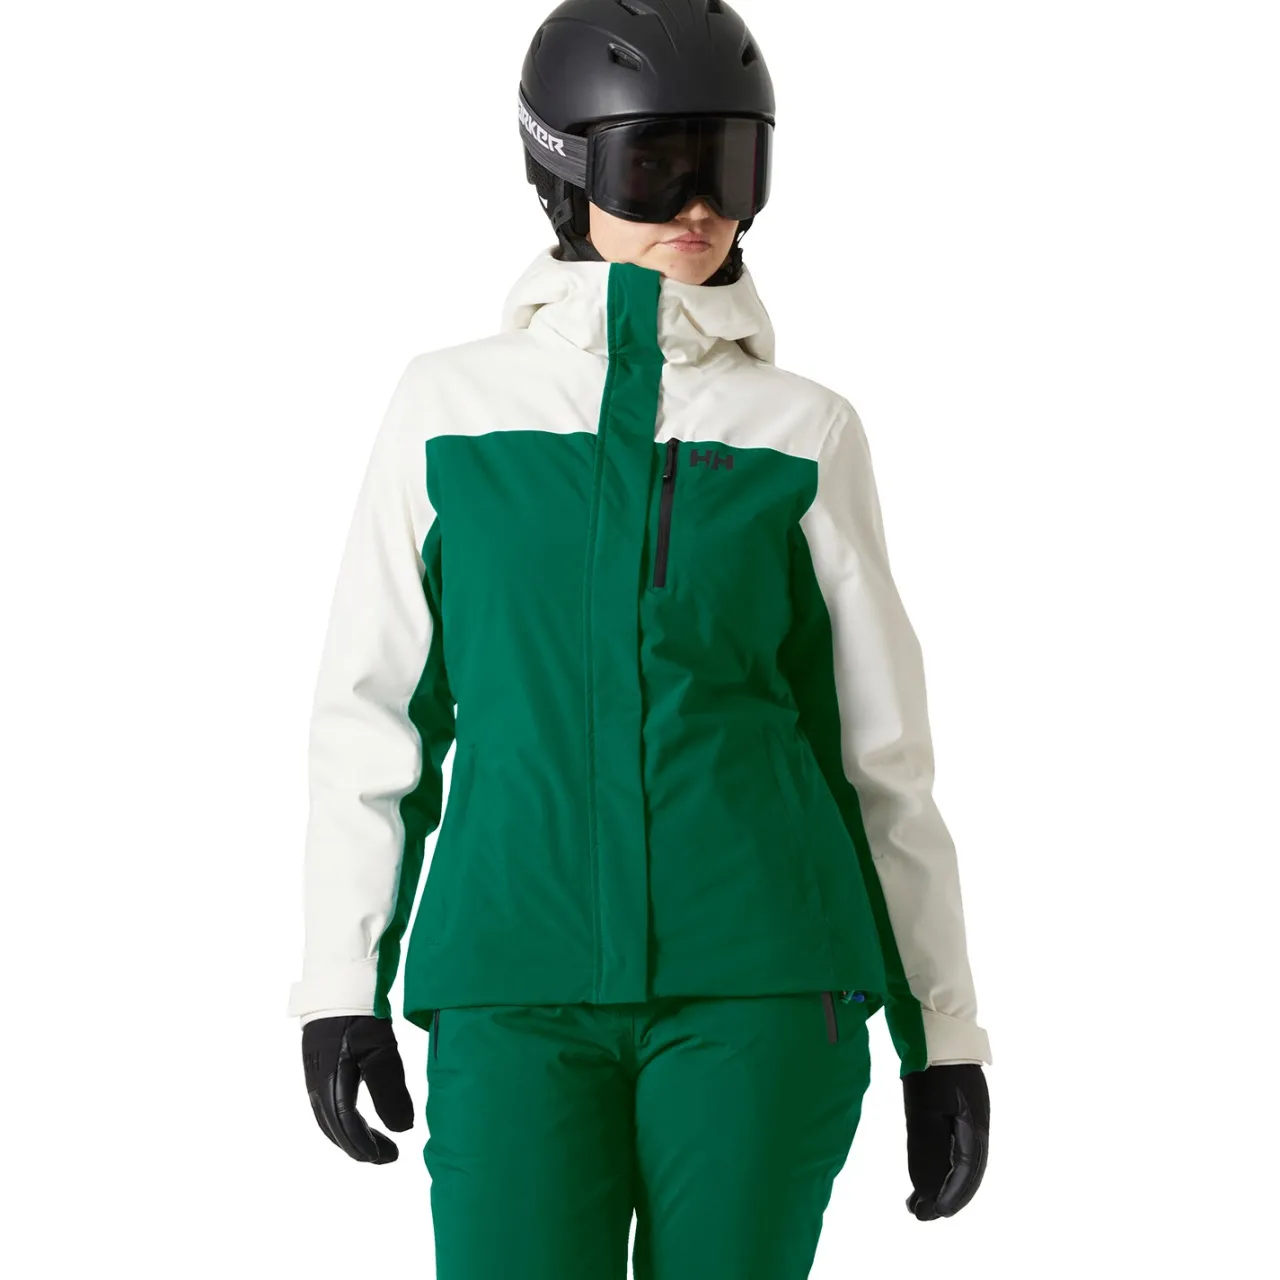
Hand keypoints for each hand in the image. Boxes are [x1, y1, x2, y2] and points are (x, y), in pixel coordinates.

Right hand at [301, 1014, 414, 1162]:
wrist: (338, 981)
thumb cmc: (359, 1014)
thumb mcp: (381, 1050)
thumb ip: (390, 1091)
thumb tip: (404, 1129)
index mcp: (329, 1083)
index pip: (346, 1127)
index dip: (367, 1146)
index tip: (391, 1156)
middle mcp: (316, 1083)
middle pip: (333, 1127)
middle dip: (359, 1146)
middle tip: (388, 1156)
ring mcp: (314, 1072)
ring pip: (328, 1117)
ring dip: (350, 1135)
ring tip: (376, 1143)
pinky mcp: (318, 1063)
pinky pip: (326, 1103)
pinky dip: (342, 1119)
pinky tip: (358, 1117)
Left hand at [902, 1063, 988, 1218]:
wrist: (937, 1031)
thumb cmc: (930, 1069)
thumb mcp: (924, 1109)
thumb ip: (926, 1149)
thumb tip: (925, 1189)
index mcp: (973, 1127)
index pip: (966, 1171)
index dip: (951, 1195)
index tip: (934, 1213)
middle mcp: (975, 1126)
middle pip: (966, 1170)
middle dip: (946, 1195)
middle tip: (920, 1213)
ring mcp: (968, 1117)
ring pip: (961, 1161)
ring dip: (942, 1183)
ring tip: (917, 1201)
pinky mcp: (957, 1110)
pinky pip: (956, 1147)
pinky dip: (943, 1165)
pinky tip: (924, 1174)